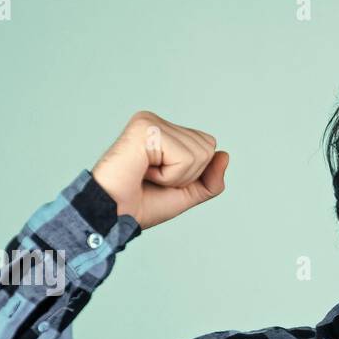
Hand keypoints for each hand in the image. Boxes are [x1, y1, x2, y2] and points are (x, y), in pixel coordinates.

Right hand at [91, 110, 227, 229]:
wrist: (113, 217)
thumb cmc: (141, 205)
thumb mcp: (186, 194)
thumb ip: (210, 179)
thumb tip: (225, 154)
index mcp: (163, 131)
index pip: (208, 146)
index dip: (193, 174)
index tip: (161, 180)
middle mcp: (156, 121)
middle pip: (208, 146)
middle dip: (187, 174)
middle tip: (154, 179)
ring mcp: (150, 121)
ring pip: (200, 152)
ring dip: (176, 177)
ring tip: (147, 176)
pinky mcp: (145, 128)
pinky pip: (184, 157)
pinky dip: (169, 176)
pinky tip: (144, 172)